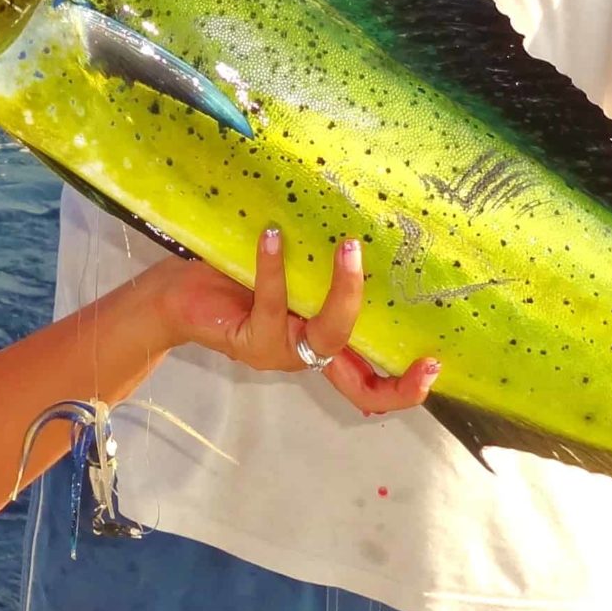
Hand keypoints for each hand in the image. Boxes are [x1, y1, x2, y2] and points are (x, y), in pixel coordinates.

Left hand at [146, 228, 440, 417]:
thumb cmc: (235, 277)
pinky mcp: (249, 341)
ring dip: (344, 292)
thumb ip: (321, 266)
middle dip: (397, 377)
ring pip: (328, 337)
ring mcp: (279, 353)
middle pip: (361, 384)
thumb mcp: (292, 272)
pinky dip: (275, 267)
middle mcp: (305, 356)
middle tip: (429, 352)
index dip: (404, 388)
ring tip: (348, 247)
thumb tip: (365, 222)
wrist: (175, 293)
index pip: (370, 383)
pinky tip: (273, 236)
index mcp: (322, 344)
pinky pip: (273, 305)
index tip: (436, 365)